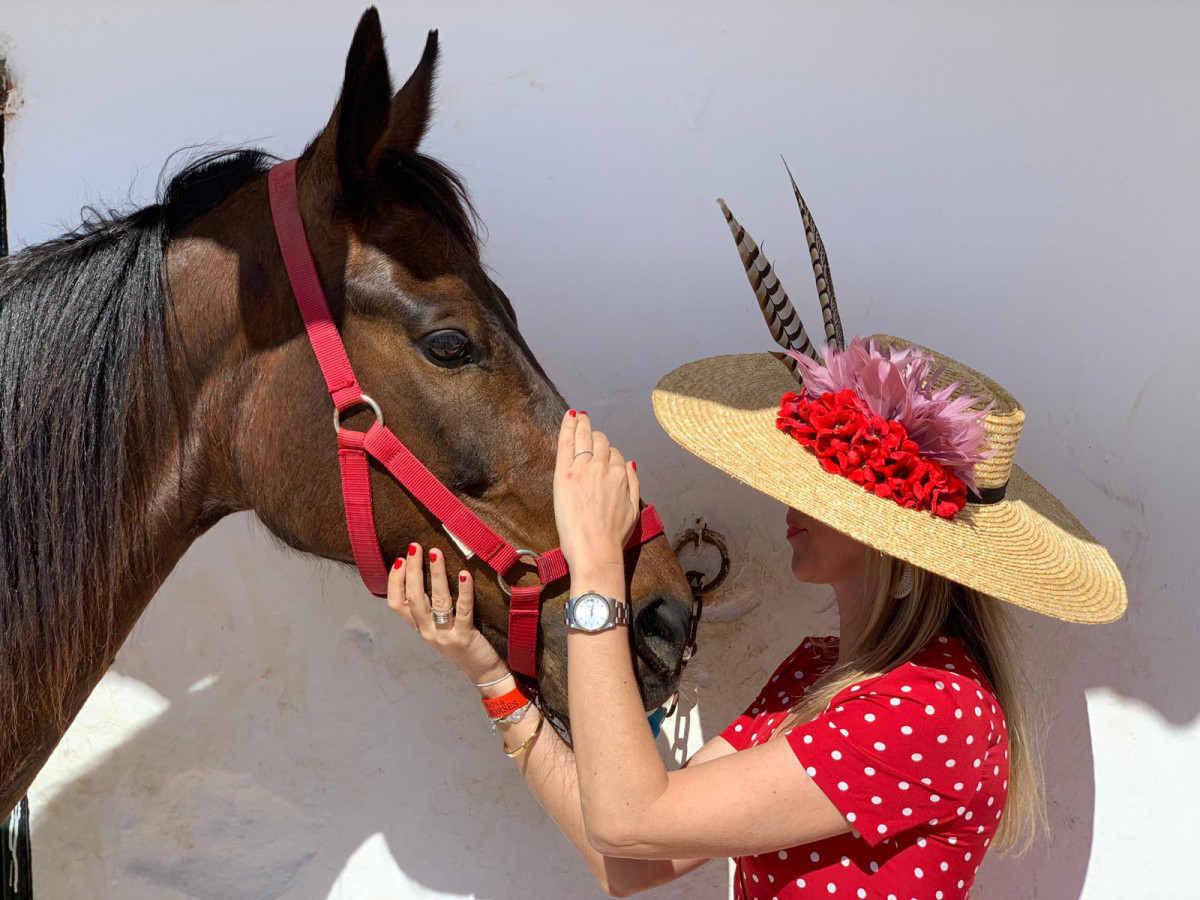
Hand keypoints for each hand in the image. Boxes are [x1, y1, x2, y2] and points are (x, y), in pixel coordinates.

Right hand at [386, 544, 507, 685]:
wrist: (483, 673)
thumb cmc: (463, 644)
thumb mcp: (440, 628)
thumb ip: (431, 608)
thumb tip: (428, 575)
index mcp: (420, 628)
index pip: (396, 604)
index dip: (394, 581)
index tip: (398, 559)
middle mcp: (428, 632)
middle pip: (414, 598)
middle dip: (412, 570)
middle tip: (414, 547)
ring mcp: (445, 635)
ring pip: (436, 601)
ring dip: (435, 574)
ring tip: (435, 553)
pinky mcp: (465, 637)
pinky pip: (464, 610)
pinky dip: (464, 591)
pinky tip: (465, 574)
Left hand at [554, 410, 640, 579]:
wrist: (595, 550)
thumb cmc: (614, 536)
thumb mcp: (634, 509)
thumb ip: (634, 483)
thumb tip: (631, 463)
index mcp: (622, 475)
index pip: (616, 455)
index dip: (609, 455)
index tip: (602, 456)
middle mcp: (604, 468)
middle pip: (601, 443)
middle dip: (596, 438)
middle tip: (588, 433)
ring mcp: (583, 469)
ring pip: (585, 438)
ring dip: (583, 425)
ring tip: (579, 417)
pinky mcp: (565, 474)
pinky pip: (567, 442)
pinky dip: (569, 426)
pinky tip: (569, 416)